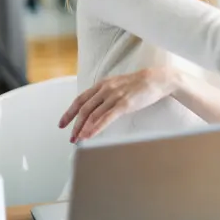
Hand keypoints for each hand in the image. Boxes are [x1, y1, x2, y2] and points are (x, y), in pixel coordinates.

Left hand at [59, 68, 178, 142]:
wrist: (157, 79)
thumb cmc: (139, 83)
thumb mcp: (117, 84)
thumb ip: (105, 94)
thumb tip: (95, 107)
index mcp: (102, 84)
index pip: (80, 99)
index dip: (69, 113)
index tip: (62, 124)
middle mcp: (105, 89)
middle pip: (84, 109)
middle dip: (74, 125)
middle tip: (70, 137)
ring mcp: (114, 96)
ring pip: (92, 115)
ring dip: (83, 129)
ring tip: (78, 140)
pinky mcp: (124, 104)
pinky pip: (106, 118)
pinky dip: (95, 128)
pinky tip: (90, 135)